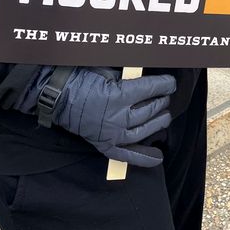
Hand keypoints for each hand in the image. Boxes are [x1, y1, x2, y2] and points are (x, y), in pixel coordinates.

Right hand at [54, 67, 176, 166]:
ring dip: (158, 122)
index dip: (165, 84)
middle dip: (162, 101)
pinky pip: (126, 154)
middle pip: (150, 110)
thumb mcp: (107, 71)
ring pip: (144, 130)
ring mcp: (112, 133)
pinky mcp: (105, 144)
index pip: (151, 89)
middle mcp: (118, 117)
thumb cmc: (82, 79)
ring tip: (164, 115)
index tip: (171, 82)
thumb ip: (128, 77)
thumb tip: (146, 78)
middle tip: (165, 96)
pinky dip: (143, 158)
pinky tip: (157, 158)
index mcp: (119, 96)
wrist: (58, 96)